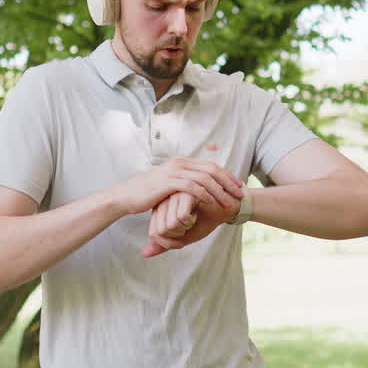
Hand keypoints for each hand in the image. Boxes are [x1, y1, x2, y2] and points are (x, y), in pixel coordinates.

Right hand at [113, 155, 242, 217]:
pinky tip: (213, 204)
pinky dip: (205, 195)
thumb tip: (199, 187)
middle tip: (240, 195)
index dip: (227, 176)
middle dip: (228, 183)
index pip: (211, 166)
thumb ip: (184, 182)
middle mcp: (180, 163)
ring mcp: (174, 171)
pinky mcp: (169, 182)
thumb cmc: (149, 193)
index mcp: (183, 162)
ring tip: (229, 203)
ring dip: (220, 191)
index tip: (238, 187)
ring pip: (205, 179)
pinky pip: (193, 187)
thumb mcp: (169, 185)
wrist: (127, 196)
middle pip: (212, 170)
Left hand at [142, 191, 241, 257]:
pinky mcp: (184, 191)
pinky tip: (198, 212)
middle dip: (178, 236)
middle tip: (189, 225)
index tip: (182, 235)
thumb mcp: (182, 236)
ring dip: (186, 228)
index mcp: (160, 208)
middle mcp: (163, 200)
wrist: (225, 209)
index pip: (154, 233)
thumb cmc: (204, 220)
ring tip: (193, 217)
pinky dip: (192, 221)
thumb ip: (163, 244)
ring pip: (170, 225)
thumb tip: (144, 254)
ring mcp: (173, 194)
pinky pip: (181, 217)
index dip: (169, 242)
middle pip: (161, 231)